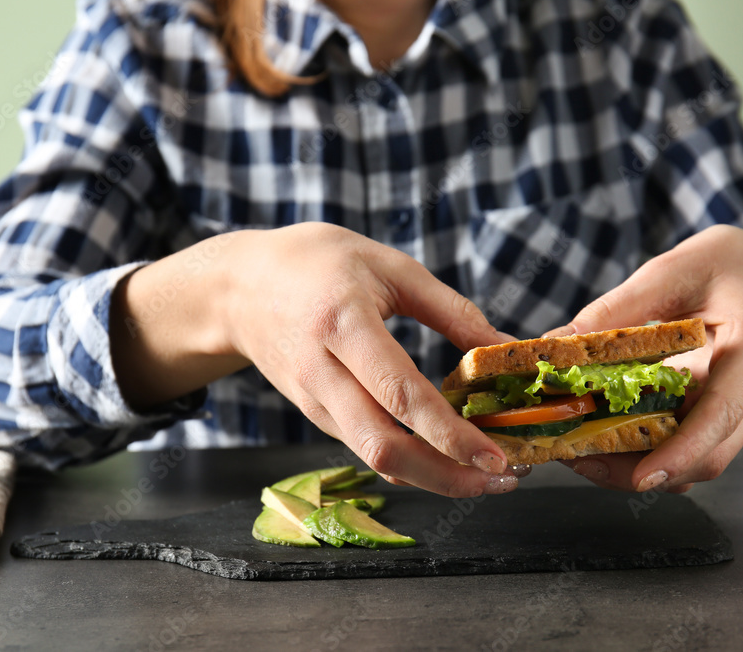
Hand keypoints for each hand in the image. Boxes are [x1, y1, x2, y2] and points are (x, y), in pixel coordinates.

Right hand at [111, 223, 519, 496]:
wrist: (238, 288)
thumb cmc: (315, 263)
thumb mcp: (387, 265)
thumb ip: (449, 308)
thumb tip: (503, 345)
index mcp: (343, 324)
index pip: (400, 394)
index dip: (450, 434)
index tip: (497, 455)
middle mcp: (323, 373)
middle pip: (383, 447)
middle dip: (448, 476)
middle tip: (504, 478)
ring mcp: (314, 401)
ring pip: (374, 459)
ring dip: (435, 478)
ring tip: (487, 475)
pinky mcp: (315, 416)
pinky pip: (366, 448)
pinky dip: (410, 463)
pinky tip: (447, 458)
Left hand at [544, 225, 742, 493]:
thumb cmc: (721, 265)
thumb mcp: (668, 271)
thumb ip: (616, 308)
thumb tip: (557, 342)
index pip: (722, 409)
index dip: (683, 449)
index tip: (642, 477)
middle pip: (710, 454)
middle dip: (644, 469)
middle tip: (577, 458)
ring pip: (698, 461)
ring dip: (640, 466)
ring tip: (579, 452)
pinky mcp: (724, 417)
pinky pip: (689, 448)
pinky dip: (648, 453)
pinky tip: (604, 439)